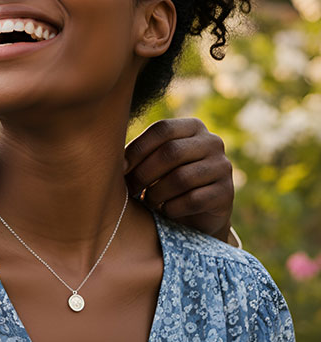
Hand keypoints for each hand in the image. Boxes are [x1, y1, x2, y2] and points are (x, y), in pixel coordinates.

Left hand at [124, 118, 233, 242]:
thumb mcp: (154, 162)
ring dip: (157, 193)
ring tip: (148, 200)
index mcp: (192, 127)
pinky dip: (172, 208)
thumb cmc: (166, 181)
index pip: (162, 129)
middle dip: (144, 173)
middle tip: (130, 189)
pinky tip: (165, 211)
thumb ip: (140, 154)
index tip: (121, 168)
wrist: (197, 214)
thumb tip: (114, 160)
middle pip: (171, 152)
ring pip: (181, 178)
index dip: (138, 149)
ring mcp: (223, 167)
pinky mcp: (227, 193)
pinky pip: (193, 200)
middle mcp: (212, 142)